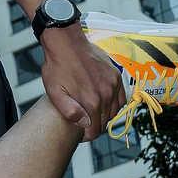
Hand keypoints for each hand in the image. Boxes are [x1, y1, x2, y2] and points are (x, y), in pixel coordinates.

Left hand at [39, 25, 127, 140]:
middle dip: (95, 127)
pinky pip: (122, 97)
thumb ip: (69, 111)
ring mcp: (113, 84)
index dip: (87, 136)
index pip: (95, 130)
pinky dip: (115, 104)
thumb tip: (84, 124)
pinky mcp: (116, 75)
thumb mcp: (55, 92)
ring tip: (93, 115)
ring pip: (114, 111)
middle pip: (105, 122)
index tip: (80, 134)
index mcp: (92, 101)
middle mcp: (106, 94)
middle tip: (85, 124)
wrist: (66, 42)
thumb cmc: (57, 66)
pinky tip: (105, 104)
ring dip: (105, 116)